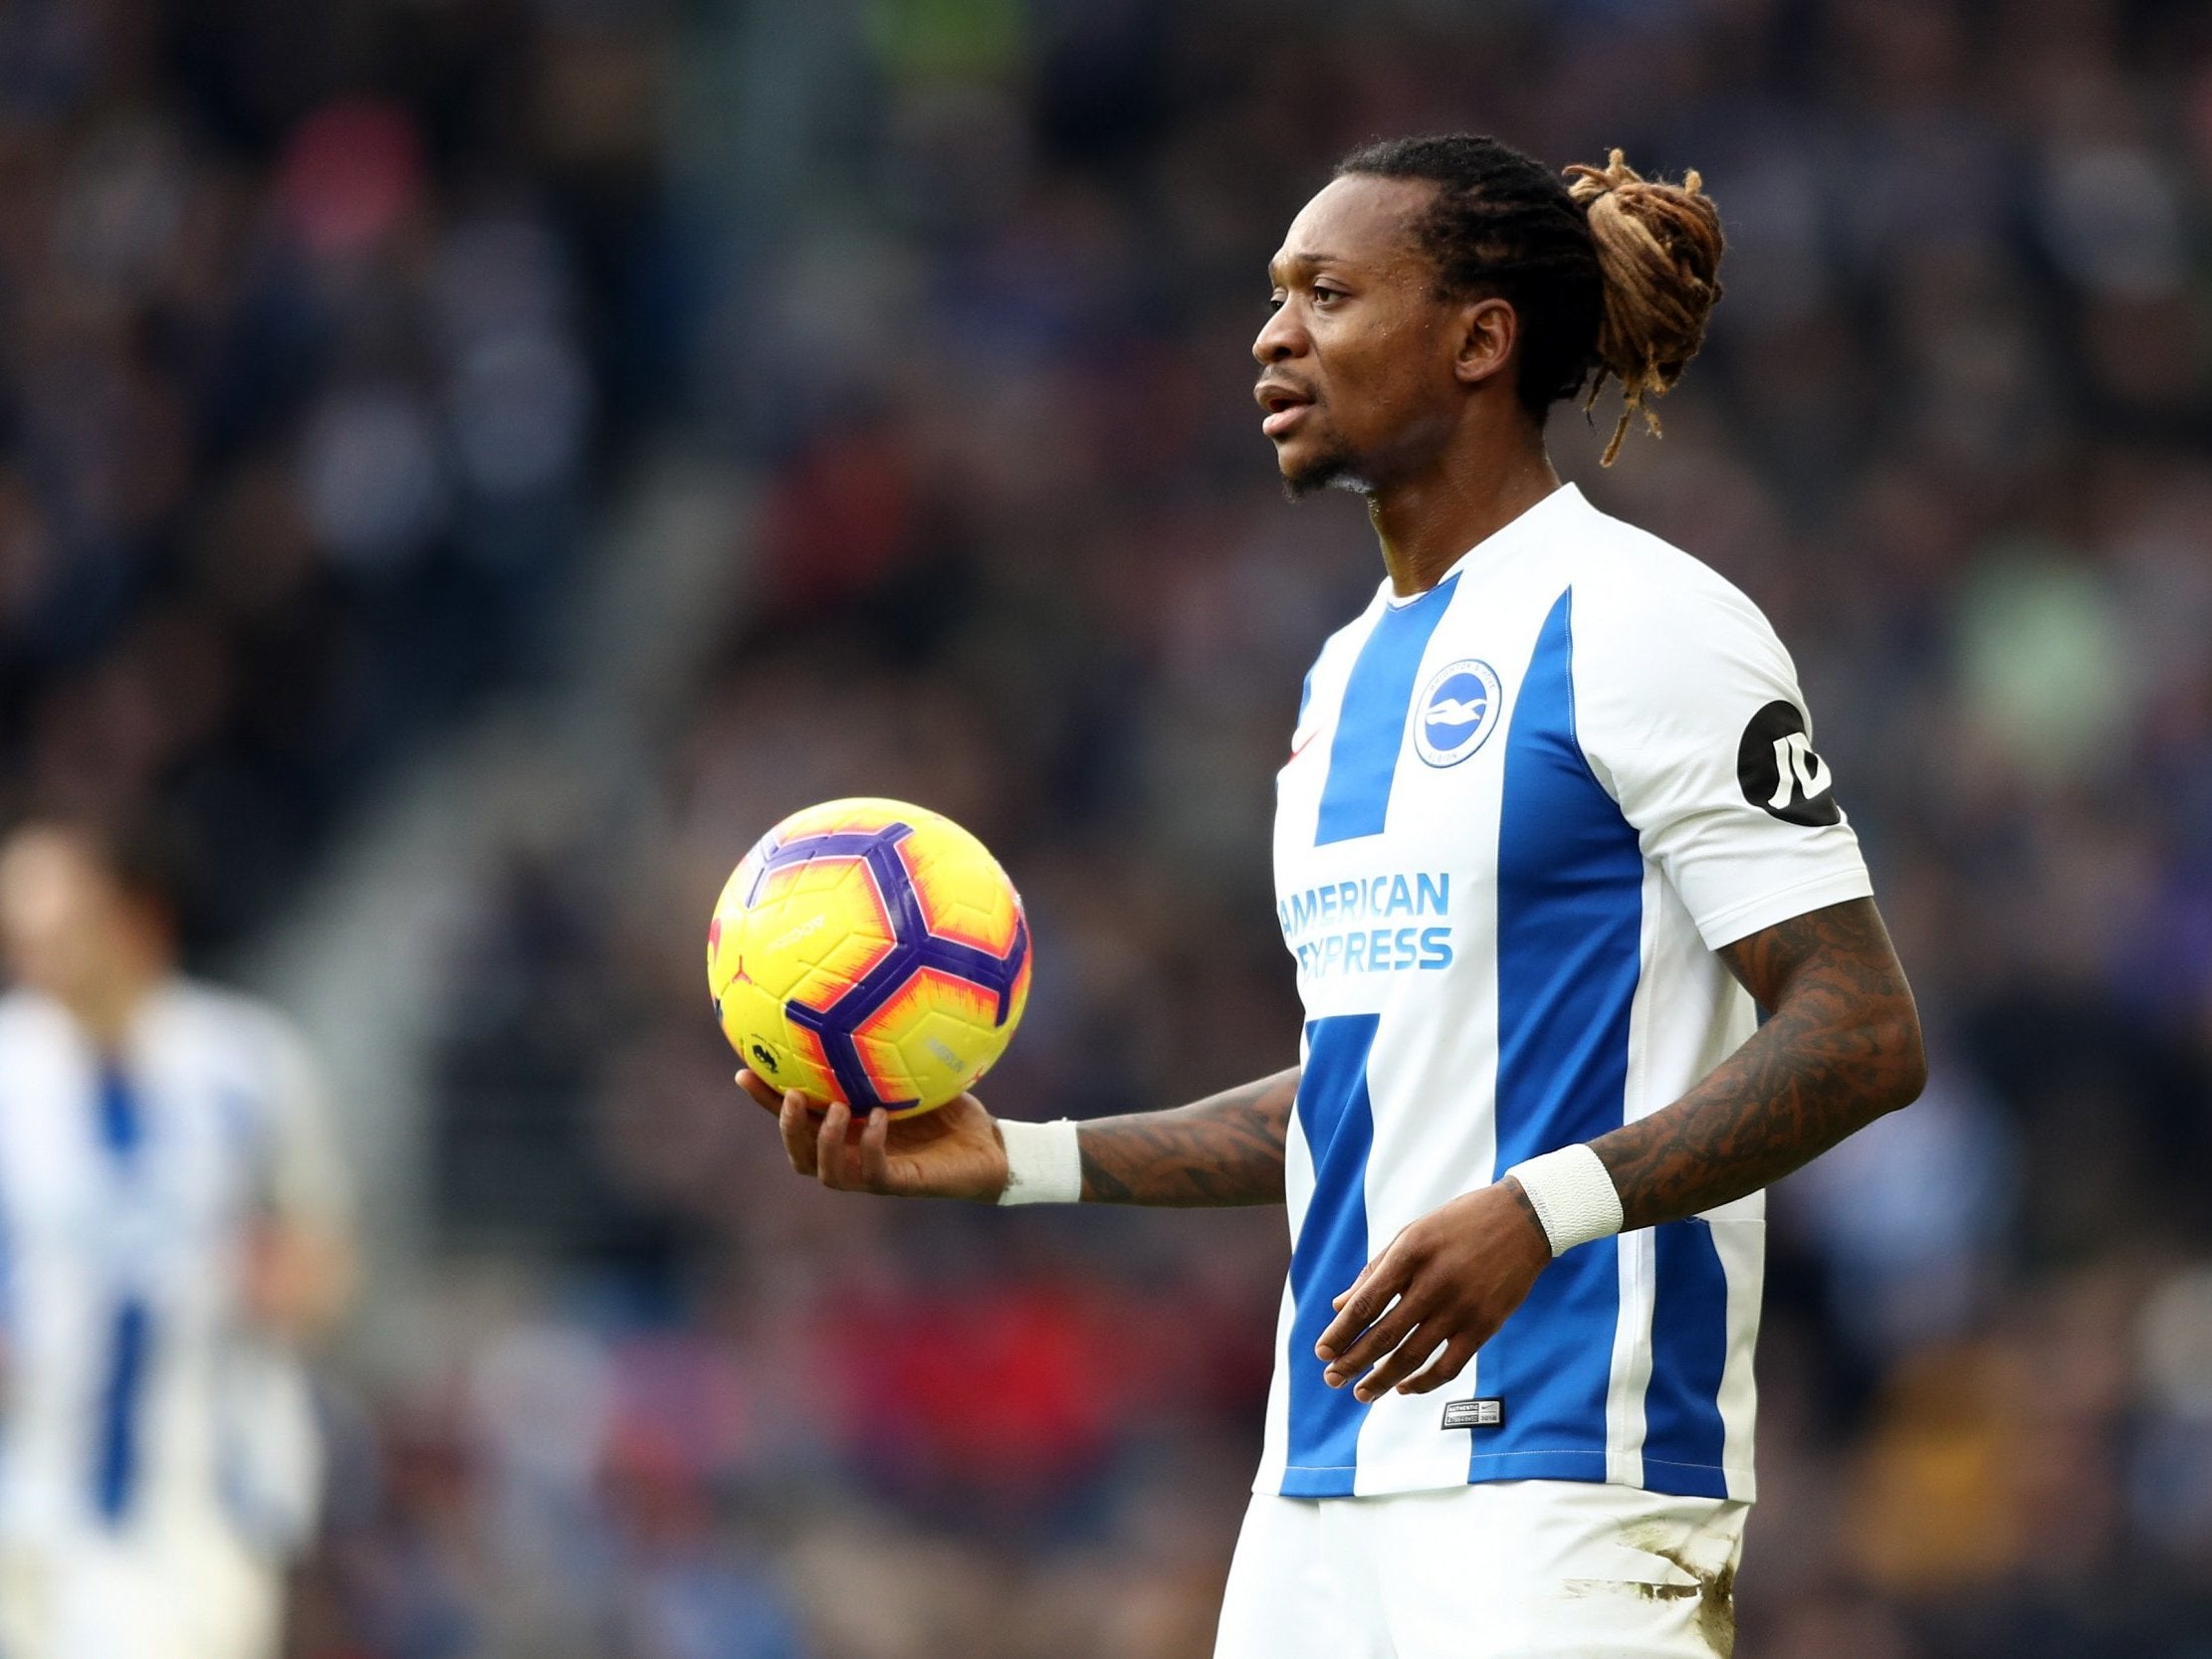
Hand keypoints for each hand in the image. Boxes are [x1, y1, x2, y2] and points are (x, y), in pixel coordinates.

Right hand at [735, 1069, 1011, 1201]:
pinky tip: (876, 1119)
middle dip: (784, 1127)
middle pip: (798, 1152)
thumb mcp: (917, 1069)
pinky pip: (873, 1172)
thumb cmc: (952, 1105)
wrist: (990, 1146)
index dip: (765, 1099)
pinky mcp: (899, 1184)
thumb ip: (889, 1044)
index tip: (744, 1070)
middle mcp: (853, 1153)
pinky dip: (870, 1146)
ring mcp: (873, 1173)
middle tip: (787, 1095)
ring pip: (825, 1171)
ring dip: (823, 1142)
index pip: (797, 1116)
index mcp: (848, 1128)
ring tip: (831, 1110)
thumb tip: (873, 993)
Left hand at [1313, 1180, 1551, 1401]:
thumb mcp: (1412, 1234)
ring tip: (1361, 1393)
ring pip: (1413, 1355)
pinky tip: (1404, 1388)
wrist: (1523, 1219)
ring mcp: (1461, 1306)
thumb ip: (1375, 1270)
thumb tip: (1340, 1307)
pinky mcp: (1485, 1325)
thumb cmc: (1458, 1224)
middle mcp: (1433, 1282)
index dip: (1340, 1332)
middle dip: (1353, 1361)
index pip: (1366, 1303)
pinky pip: (1449, 1365)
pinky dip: (1424, 1382)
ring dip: (1382, 1379)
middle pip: (1385, 1334)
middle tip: (1331, 1379)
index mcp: (1410, 1253)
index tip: (1321, 1352)